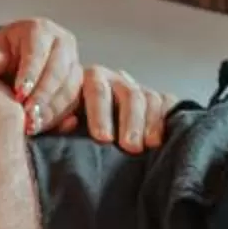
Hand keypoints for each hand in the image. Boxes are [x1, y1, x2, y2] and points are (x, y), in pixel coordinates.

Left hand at [0, 18, 81, 136]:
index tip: (18, 95)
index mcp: (41, 29)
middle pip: (57, 72)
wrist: (18, 58)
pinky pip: (74, 102)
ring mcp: (75, 62)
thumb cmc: (3, 53)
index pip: (37, 52)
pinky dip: (58, 117)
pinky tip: (42, 126)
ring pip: (69, 89)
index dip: (29, 74)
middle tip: (26, 116)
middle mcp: (63, 42)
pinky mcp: (81, 83)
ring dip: (50, 110)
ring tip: (31, 125)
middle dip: (42, 97)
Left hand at [53, 64, 176, 150]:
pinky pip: (167, 103)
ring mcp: (138, 89)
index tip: (103, 138)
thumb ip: (60, 124)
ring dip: (148, 123)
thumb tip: (68, 121)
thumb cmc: (76, 135)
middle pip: (127, 93)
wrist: (98, 139)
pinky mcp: (160, 100)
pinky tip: (160, 139)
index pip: (96, 89)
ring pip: (148, 98)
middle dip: (130, 120)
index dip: (100, 113)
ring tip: (148, 146)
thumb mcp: (63, 127)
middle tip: (129, 146)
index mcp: (87, 83)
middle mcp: (115, 82)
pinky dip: (165, 119)